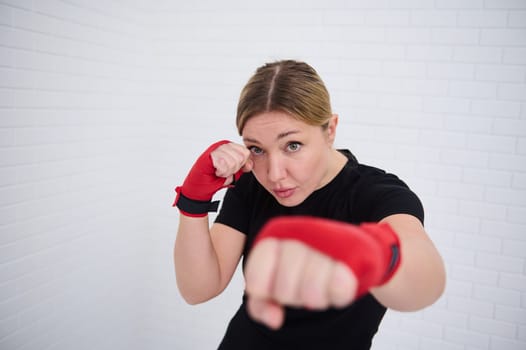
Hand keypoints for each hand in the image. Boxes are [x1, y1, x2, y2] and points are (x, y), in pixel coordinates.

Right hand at [210, 142, 252, 185]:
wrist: (200, 185)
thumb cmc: (214, 177)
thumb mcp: (233, 172)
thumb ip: (243, 166)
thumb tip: (250, 164)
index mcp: (230, 147)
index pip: (246, 152)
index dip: (241, 164)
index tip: (232, 168)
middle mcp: (223, 145)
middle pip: (241, 158)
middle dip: (234, 169)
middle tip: (224, 171)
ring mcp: (216, 149)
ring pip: (233, 162)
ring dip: (226, 172)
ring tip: (219, 171)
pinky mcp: (210, 155)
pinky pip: (223, 165)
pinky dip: (221, 172)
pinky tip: (215, 171)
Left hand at [243, 216, 400, 328]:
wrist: (352, 252)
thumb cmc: (305, 269)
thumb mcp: (275, 285)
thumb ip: (261, 304)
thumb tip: (275, 319)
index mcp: (275, 239)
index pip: (256, 278)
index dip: (263, 292)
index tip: (271, 290)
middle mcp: (298, 237)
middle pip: (284, 290)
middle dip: (292, 298)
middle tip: (301, 287)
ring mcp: (324, 244)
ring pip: (311, 291)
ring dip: (316, 298)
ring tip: (319, 286)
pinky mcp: (351, 255)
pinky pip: (339, 288)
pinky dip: (337, 293)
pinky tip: (336, 285)